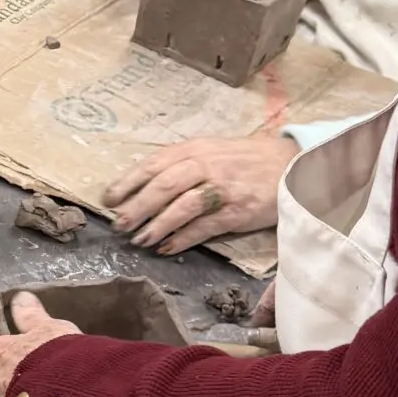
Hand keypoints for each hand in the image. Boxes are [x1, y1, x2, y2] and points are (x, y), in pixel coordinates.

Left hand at [102, 133, 296, 254]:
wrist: (290, 164)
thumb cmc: (243, 159)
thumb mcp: (211, 150)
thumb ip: (181, 163)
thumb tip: (143, 184)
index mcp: (195, 148)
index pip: (153, 164)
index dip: (128, 182)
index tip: (108, 198)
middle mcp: (206, 165)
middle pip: (164, 186)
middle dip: (137, 207)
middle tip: (119, 225)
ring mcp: (223, 189)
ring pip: (182, 207)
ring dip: (157, 225)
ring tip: (139, 240)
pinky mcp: (238, 212)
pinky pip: (204, 227)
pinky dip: (183, 238)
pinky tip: (167, 248)